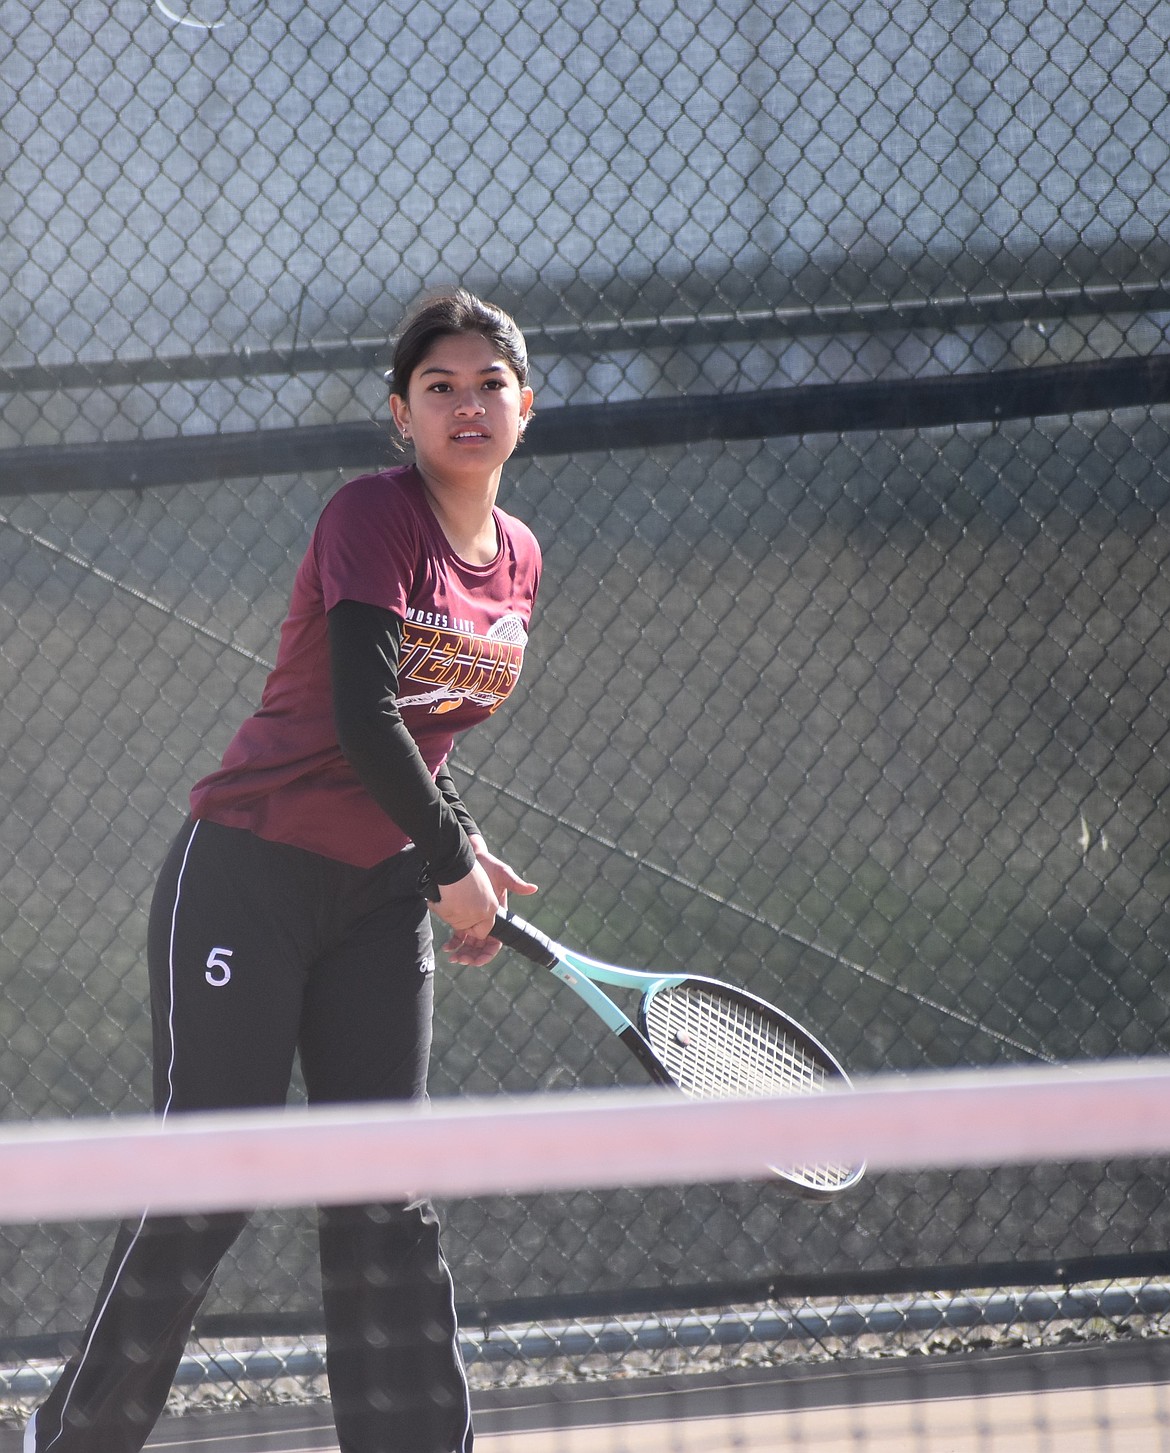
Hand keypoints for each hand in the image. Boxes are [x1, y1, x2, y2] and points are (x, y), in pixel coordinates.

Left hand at [442, 838, 536, 965]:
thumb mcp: (502, 873)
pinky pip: (458, 934)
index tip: (477, 960)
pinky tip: (447, 946)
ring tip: (452, 957)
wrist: (469, 857)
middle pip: (480, 947)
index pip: (495, 942)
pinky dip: (454, 942)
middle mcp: (485, 921)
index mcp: (497, 916)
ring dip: (462, 952)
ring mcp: (472, 919)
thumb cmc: (488, 865)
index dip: (487, 954)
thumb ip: (515, 883)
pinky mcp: (461, 914)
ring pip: (469, 943)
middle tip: (460, 960)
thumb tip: (533, 888)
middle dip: (472, 956)